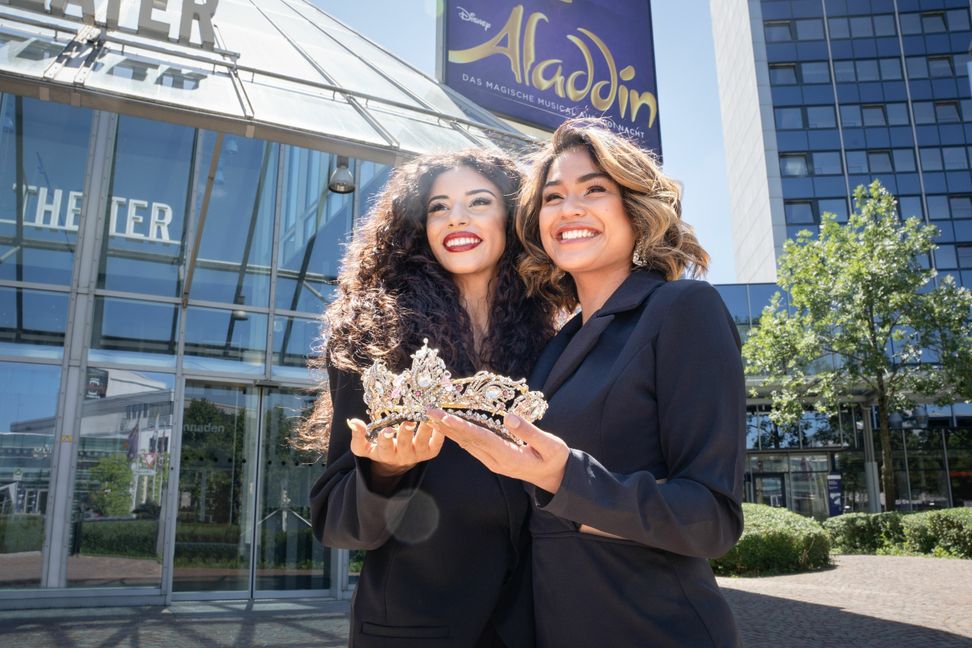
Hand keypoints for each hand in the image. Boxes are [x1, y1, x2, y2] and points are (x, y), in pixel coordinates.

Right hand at [348, 419, 444, 481]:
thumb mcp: (364, 447)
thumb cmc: (378, 449)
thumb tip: (353, 421)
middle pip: (404, 445)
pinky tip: (438, 422)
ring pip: (422, 444)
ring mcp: (417, 455)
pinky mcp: (430, 453)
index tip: (387, 430)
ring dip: (425, 431)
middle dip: (406, 433)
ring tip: (426, 417)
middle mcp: (402, 456)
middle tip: (408, 421)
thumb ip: (358, 435)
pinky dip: (438, 435)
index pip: (384, 447)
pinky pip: (436, 445)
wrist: (395, 463)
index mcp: (385, 454)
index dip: (386, 439)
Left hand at [426, 409, 569, 493]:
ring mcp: (493, 462)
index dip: (462, 427)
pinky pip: (472, 446)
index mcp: (509, 457)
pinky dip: (458, 435)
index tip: (444, 417)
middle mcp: (496, 461)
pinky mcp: (493, 460)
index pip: (481, 438)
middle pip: (467, 441)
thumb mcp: (550, 445)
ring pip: (466, 444)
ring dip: (448, 431)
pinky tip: (448, 428)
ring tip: (432, 417)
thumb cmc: (555, 459)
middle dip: (446, 426)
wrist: (555, 478)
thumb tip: (508, 417)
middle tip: (428, 411)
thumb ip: (530, 432)